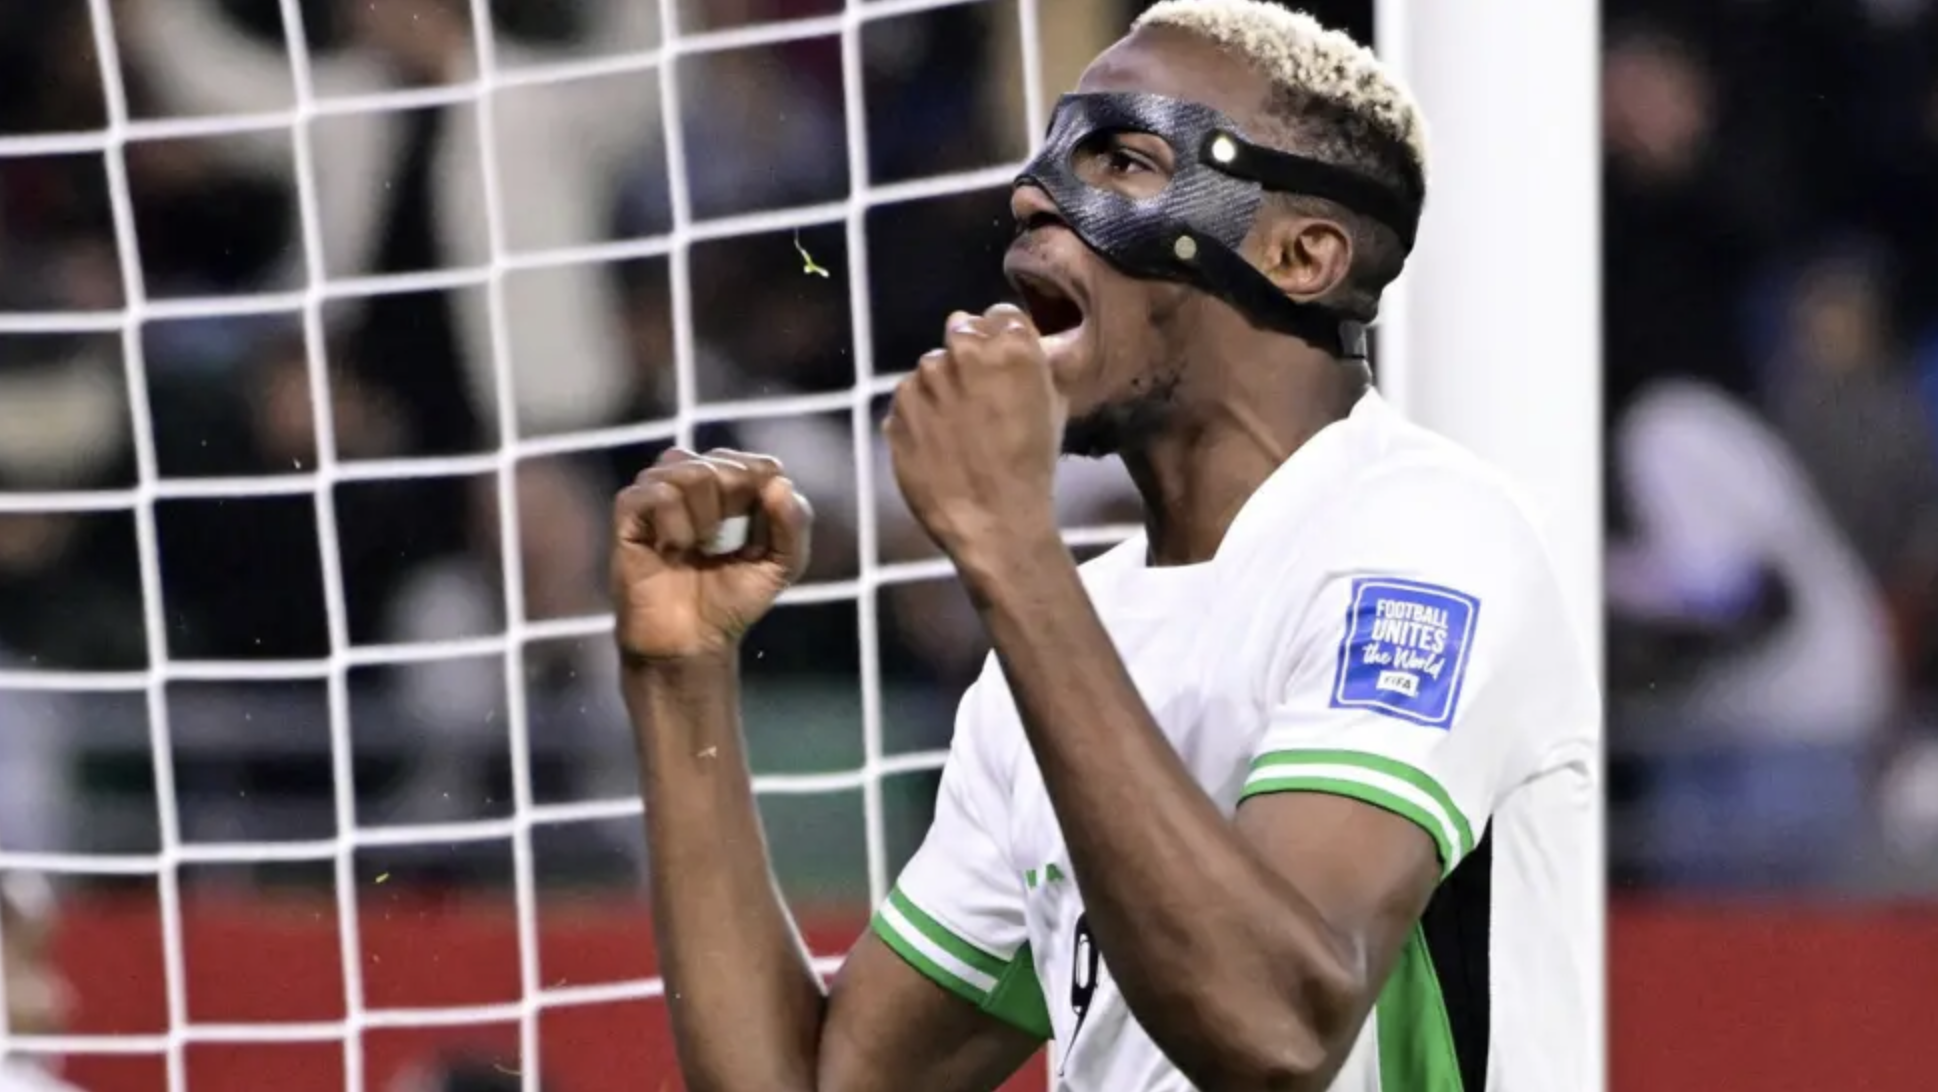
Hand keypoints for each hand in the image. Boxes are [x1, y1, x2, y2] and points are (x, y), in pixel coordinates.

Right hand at [611, 449, 812, 663]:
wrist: (690, 641)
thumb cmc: (732, 599)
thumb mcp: (782, 565)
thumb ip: (794, 522)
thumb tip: (779, 481)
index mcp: (732, 483)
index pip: (758, 465)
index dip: (763, 504)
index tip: (756, 541)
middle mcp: (693, 477)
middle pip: (723, 463)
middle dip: (733, 510)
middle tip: (721, 547)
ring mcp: (658, 490)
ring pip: (689, 469)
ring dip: (705, 517)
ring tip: (698, 548)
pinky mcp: (629, 510)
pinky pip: (658, 494)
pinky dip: (675, 525)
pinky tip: (672, 549)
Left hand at [885, 303, 1065, 566]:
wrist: (994, 520)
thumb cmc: (1033, 467)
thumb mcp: (1053, 407)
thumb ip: (1033, 366)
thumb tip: (1015, 347)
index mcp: (1011, 347)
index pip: (1000, 316)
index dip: (1002, 339)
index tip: (1002, 363)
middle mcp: (964, 352)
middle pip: (962, 332)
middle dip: (969, 356)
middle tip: (978, 396)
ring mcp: (925, 379)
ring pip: (932, 366)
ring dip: (942, 386)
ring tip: (957, 428)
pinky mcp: (898, 406)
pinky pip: (908, 397)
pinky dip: (919, 412)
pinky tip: (937, 443)